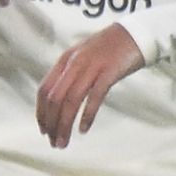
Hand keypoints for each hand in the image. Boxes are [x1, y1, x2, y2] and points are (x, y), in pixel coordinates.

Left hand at [35, 23, 144, 147]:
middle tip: (54, 142)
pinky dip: (87, 115)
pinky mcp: (109, 72)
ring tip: (64, 142)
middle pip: (55, 98)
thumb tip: (58, 99)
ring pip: (70, 100)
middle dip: (51, 123)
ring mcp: (91, 67)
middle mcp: (74, 63)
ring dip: (64, 124)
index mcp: (65, 60)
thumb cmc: (109, 48)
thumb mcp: (82, 57)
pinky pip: (94, 96)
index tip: (43, 129)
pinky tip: (83, 129)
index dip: (41, 112)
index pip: (44, 89)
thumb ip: (70, 74)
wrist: (135, 33)